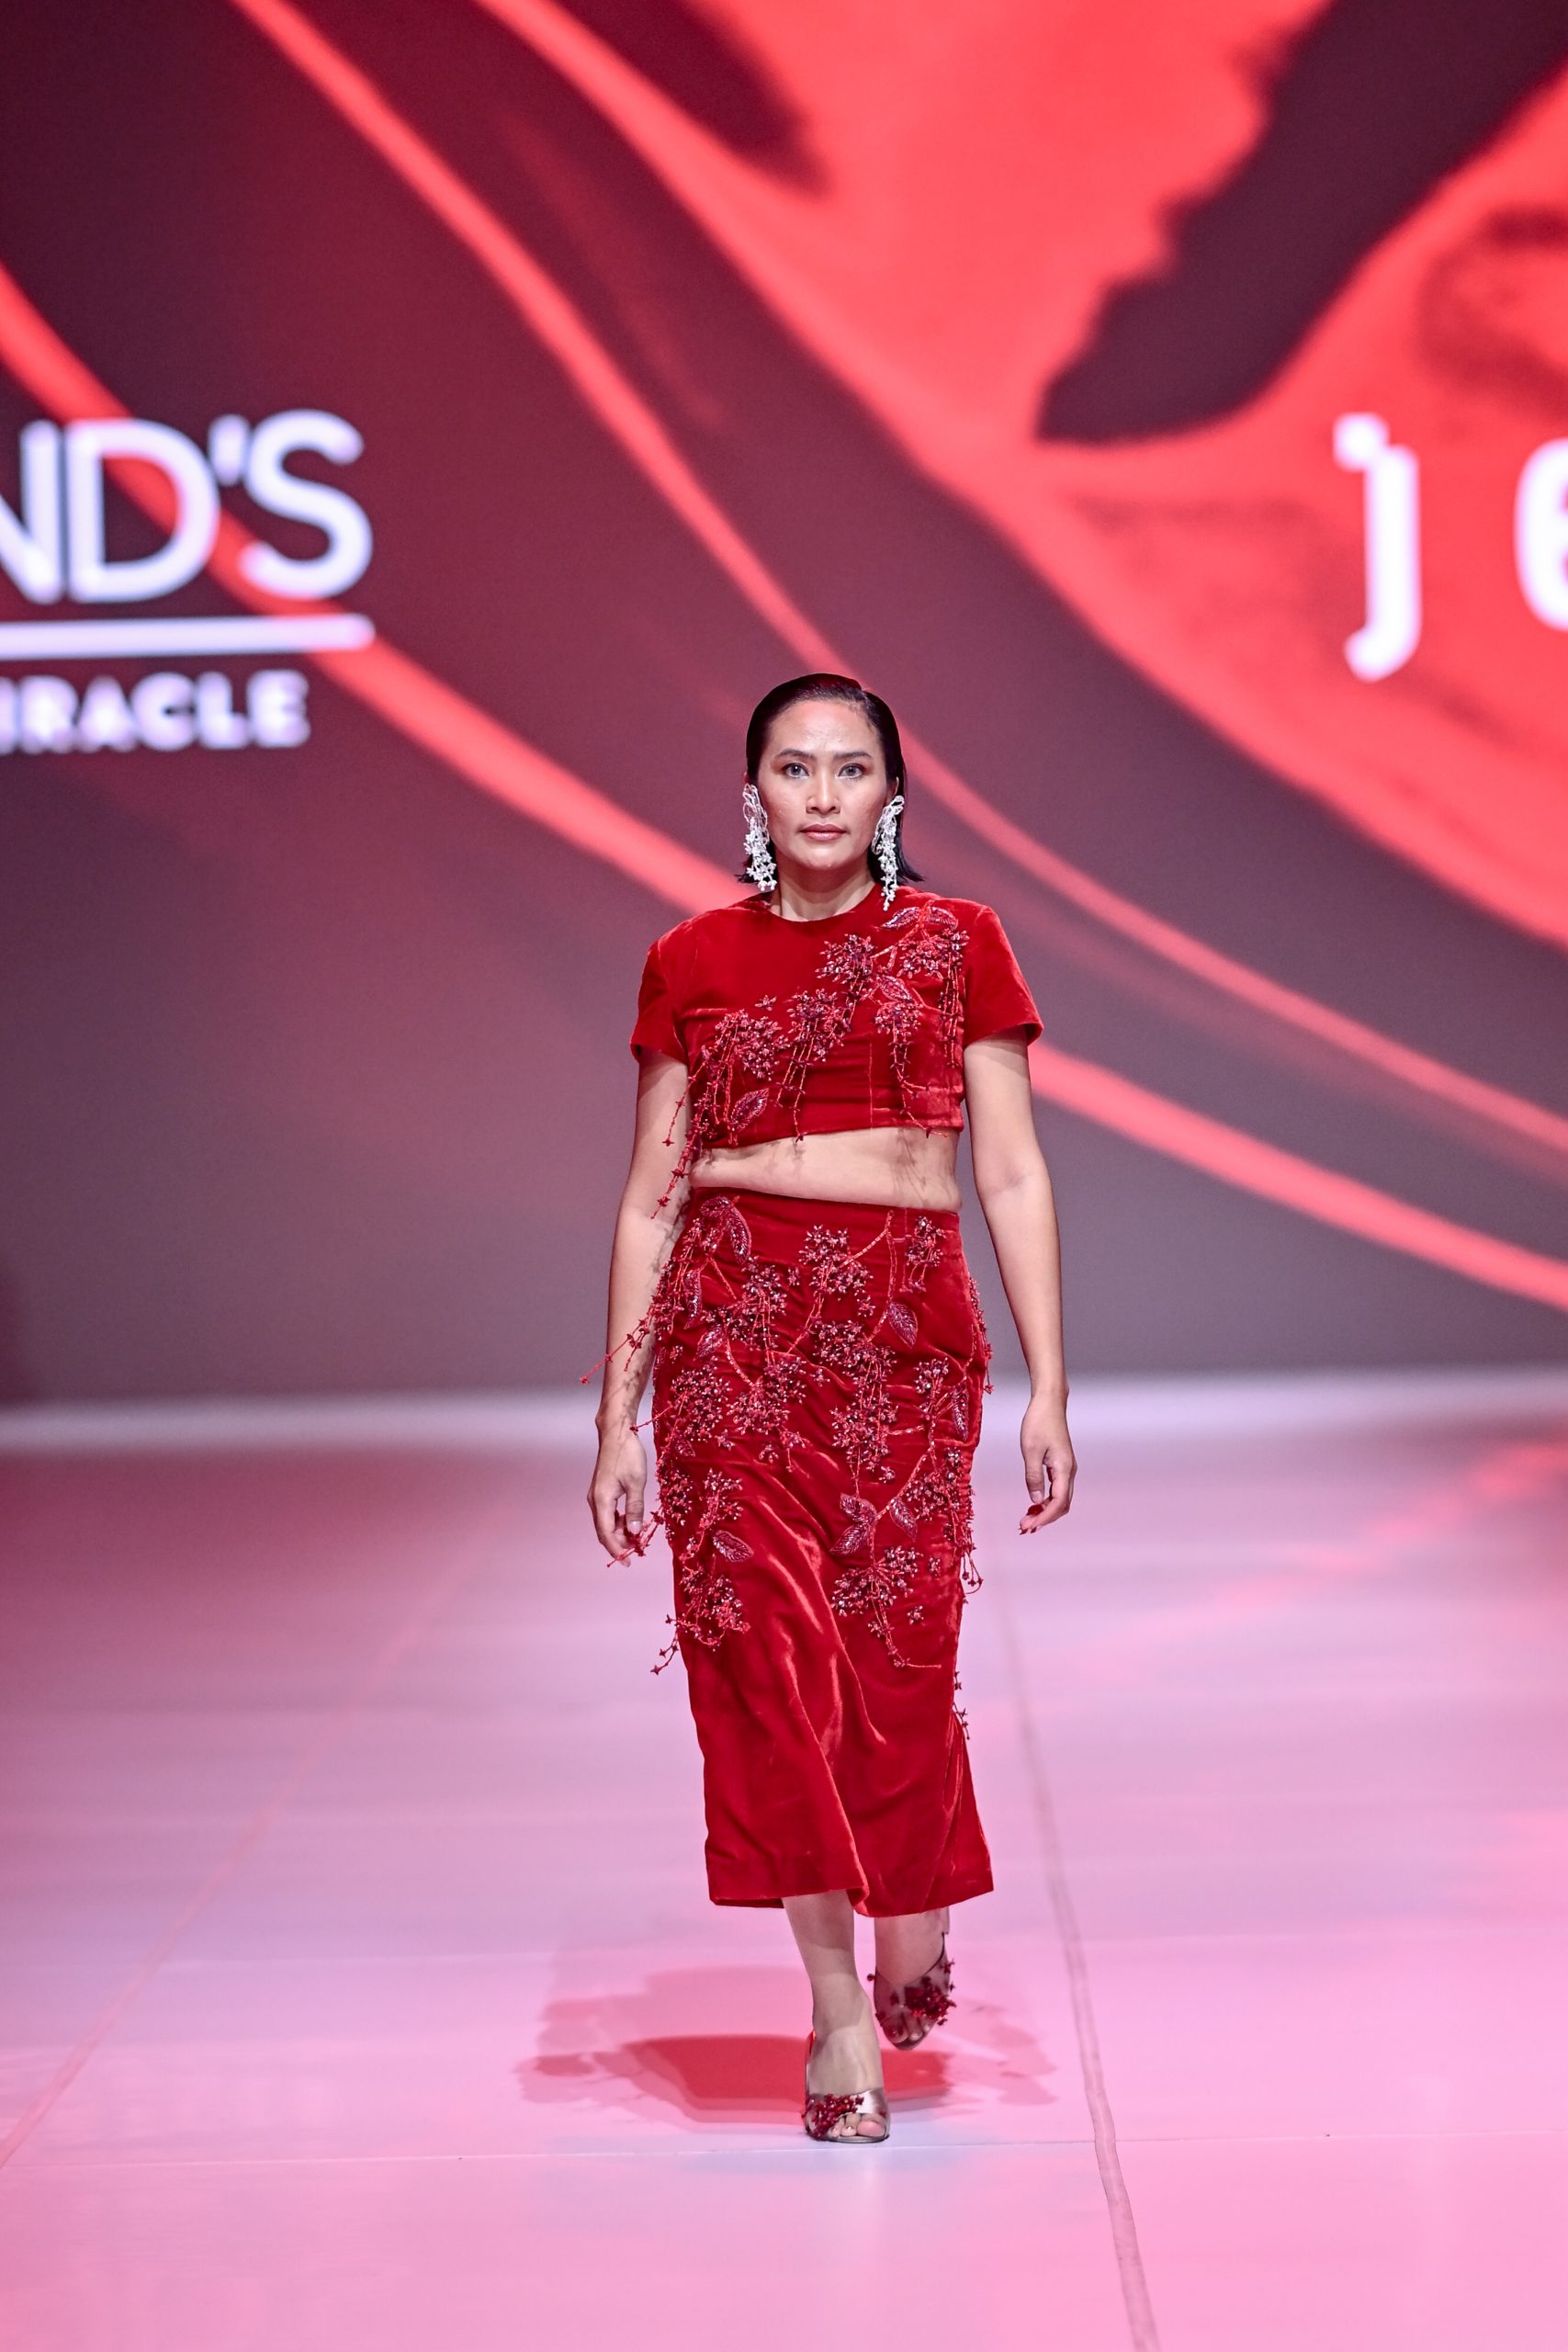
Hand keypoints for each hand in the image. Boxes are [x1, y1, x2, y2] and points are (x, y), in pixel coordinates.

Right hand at [588, 1428, 650, 1558]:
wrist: (616, 1433)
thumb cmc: (627, 1454)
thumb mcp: (637, 1482)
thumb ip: (635, 1508)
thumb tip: (635, 1532)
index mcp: (601, 1500)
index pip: (606, 1534)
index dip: (616, 1551)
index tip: (628, 1563)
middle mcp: (595, 1501)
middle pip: (604, 1531)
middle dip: (619, 1544)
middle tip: (638, 1551)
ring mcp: (597, 1496)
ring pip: (606, 1523)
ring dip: (620, 1533)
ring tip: (638, 1537)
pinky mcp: (602, 1491)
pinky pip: (608, 1514)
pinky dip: (619, 1522)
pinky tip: (632, 1522)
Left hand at [1019, 1397, 1074, 1533]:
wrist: (1049, 1402)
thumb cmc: (1039, 1422)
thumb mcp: (1030, 1450)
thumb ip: (1033, 1477)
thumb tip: (1036, 1500)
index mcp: (1064, 1468)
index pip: (1058, 1502)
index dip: (1044, 1517)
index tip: (1028, 1525)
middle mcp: (1069, 1471)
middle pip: (1062, 1504)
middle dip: (1045, 1518)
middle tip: (1024, 1526)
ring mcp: (1066, 1468)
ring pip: (1060, 1498)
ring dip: (1045, 1510)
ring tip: (1027, 1518)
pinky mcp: (1061, 1464)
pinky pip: (1057, 1488)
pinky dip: (1046, 1500)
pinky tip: (1034, 1503)